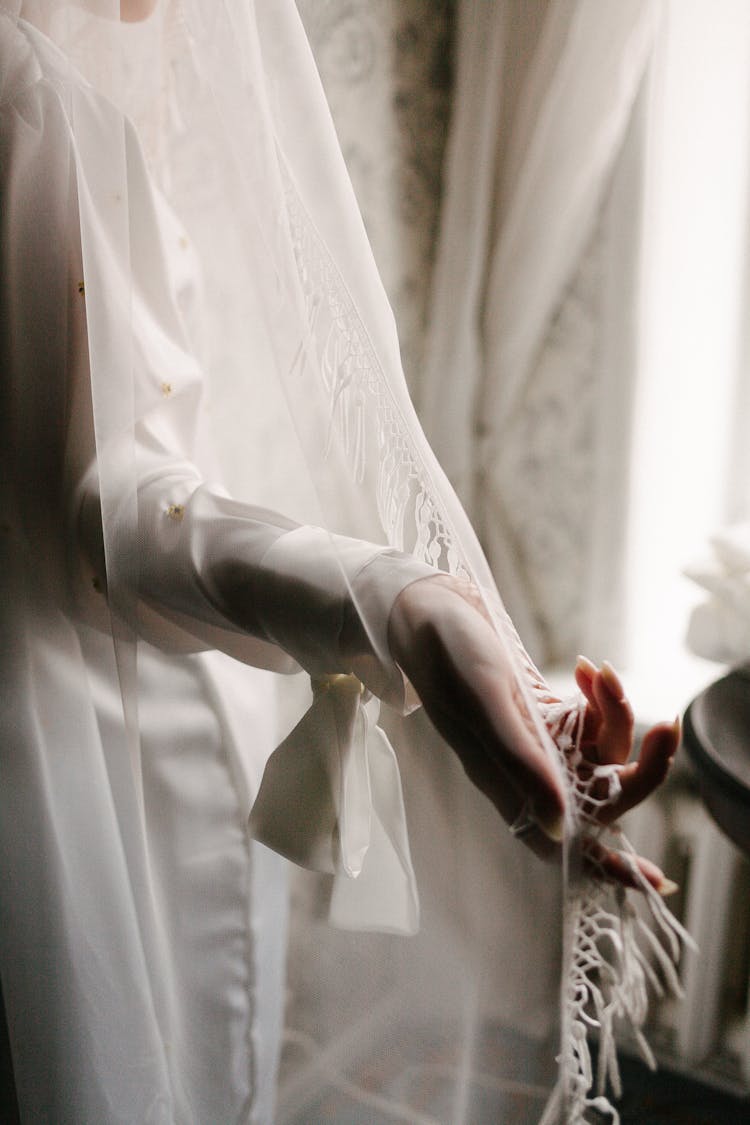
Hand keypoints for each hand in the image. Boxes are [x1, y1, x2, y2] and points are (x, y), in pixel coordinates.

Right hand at [388, 575, 678, 892]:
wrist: (427, 611)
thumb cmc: (448, 657)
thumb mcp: (486, 706)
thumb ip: (520, 764)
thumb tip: (560, 830)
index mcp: (510, 784)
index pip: (567, 839)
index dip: (609, 863)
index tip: (656, 880)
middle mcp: (529, 770)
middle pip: (602, 792)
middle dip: (643, 765)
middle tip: (667, 727)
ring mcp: (539, 741)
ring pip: (604, 749)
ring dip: (617, 711)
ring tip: (600, 673)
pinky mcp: (544, 712)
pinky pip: (592, 717)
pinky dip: (601, 695)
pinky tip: (587, 668)